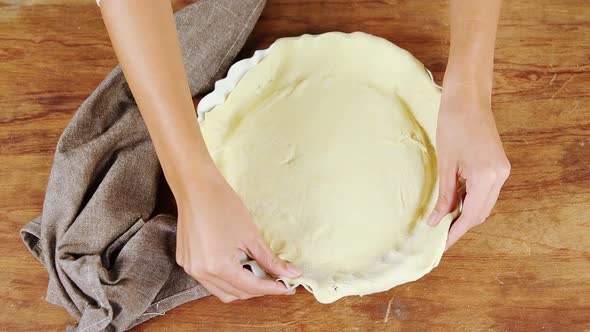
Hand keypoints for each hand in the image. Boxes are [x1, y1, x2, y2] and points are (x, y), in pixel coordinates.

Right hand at [175, 168, 300, 302]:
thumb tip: (291, 274)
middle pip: (236, 293)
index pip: (251, 287)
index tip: (288, 287)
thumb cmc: (223, 205)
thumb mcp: (251, 234)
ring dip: (241, 287)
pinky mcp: (186, 261)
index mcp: (219, 266)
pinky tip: (239, 267)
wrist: (196, 187)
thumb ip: (270, 259)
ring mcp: (191, 268)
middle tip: (277, 280)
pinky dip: (226, 279)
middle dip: (258, 290)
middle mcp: (201, 273)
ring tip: (259, 275)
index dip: (272, 289)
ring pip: (222, 290)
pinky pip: (209, 280)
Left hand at [427, 82, 509, 249]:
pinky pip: (485, 191)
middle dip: (460, 225)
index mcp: (486, 177)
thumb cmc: (452, 126)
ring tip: (443, 220)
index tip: (441, 245)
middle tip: (439, 235)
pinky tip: (454, 202)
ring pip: (484, 203)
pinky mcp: (499, 165)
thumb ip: (444, 196)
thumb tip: (435, 221)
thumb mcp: (445, 165)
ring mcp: (502, 171)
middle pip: (480, 213)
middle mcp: (500, 177)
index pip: (471, 215)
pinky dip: (470, 199)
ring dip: (466, 213)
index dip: (455, 232)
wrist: (467, 100)